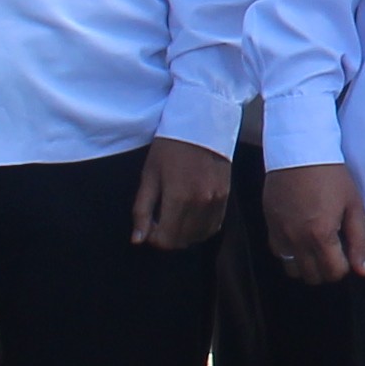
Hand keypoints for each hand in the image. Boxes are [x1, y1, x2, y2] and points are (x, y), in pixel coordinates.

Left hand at [131, 135, 231, 250]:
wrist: (202, 124)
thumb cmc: (169, 147)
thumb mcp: (149, 175)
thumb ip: (142, 210)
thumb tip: (138, 240)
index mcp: (179, 198)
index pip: (166, 240)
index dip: (153, 238)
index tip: (148, 224)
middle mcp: (201, 203)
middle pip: (182, 241)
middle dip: (167, 237)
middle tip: (159, 220)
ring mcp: (217, 201)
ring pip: (199, 237)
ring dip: (183, 235)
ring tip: (174, 217)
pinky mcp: (226, 197)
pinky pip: (213, 226)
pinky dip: (200, 229)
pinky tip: (190, 216)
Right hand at [264, 159, 364, 287]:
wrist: (299, 152)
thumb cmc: (332, 176)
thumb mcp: (354, 206)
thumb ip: (360, 241)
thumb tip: (364, 272)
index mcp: (321, 235)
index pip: (334, 272)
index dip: (345, 266)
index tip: (347, 252)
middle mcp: (297, 239)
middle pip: (313, 277)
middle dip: (327, 269)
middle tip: (334, 251)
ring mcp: (280, 234)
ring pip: (292, 270)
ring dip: (307, 265)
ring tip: (317, 247)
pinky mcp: (269, 226)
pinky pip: (278, 254)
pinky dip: (290, 253)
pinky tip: (300, 238)